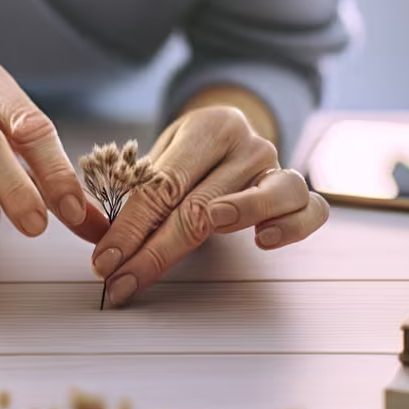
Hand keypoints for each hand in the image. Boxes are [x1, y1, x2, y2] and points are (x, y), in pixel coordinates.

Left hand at [92, 105, 329, 306]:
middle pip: (202, 201)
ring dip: (239, 214)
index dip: (130, 228)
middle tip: (124, 280)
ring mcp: (277, 166)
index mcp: (206, 128)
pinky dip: (292, 225)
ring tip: (210, 227)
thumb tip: (98, 239)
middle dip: (156, 249)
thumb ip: (136, 193)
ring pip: (270, 192)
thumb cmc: (190, 156)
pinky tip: (265, 241)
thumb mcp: (162, 158)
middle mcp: (246, 143)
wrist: (233, 133)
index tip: (105, 262)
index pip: (162, 184)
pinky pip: (310, 210)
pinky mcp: (300, 192)